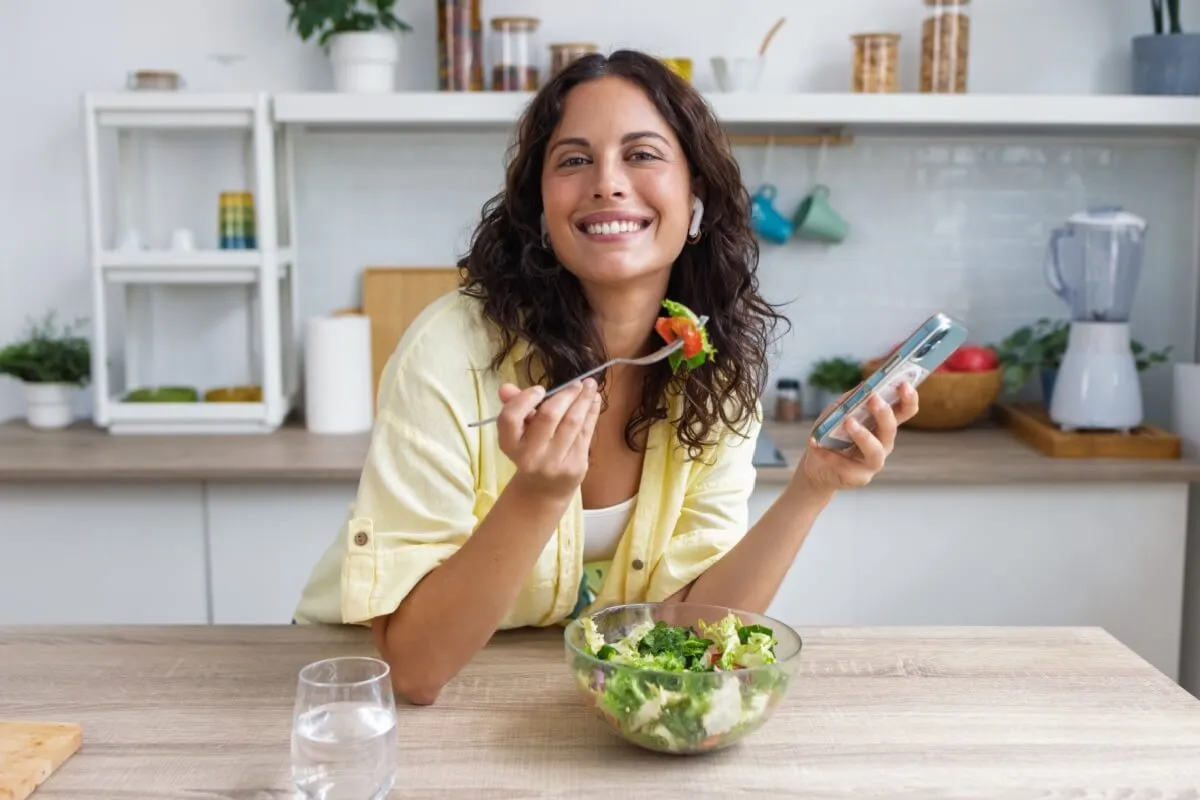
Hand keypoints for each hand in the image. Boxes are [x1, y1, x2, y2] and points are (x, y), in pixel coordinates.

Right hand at [496, 378, 600, 500]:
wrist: (543, 490)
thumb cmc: (530, 451)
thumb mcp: (518, 432)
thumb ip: (514, 406)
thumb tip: (505, 387)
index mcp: (510, 445)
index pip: (510, 418)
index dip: (524, 399)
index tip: (540, 389)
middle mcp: (531, 456)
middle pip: (549, 416)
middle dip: (565, 395)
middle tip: (576, 382)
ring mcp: (555, 462)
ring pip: (573, 422)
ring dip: (584, 400)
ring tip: (590, 385)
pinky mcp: (575, 465)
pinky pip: (586, 432)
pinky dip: (591, 412)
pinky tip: (593, 400)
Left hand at [796, 382, 919, 496]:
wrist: (815, 464)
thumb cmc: (831, 434)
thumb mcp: (837, 411)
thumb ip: (851, 399)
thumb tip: (864, 385)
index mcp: (883, 425)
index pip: (905, 411)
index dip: (909, 398)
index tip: (904, 384)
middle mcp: (883, 443)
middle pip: (891, 429)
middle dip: (884, 413)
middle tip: (874, 398)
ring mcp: (873, 463)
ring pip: (875, 451)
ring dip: (863, 435)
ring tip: (848, 423)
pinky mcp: (859, 478)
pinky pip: (847, 466)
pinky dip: (830, 454)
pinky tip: (816, 444)